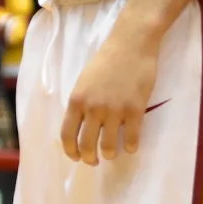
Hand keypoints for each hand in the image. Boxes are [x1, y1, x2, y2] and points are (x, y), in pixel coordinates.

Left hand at [60, 23, 159, 165]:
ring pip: (108, 147)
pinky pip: (131, 139)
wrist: (132, 43)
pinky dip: (130, 147)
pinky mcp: (135, 109)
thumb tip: (81, 125)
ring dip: (109, 154)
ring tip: (111, 153)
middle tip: (94, 160)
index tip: (75, 157)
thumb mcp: (84, 80)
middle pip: (86, 145)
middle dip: (89, 158)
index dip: (70, 151)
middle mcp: (93, 108)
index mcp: (77, 100)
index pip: (67, 135)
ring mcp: (115, 110)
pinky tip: (130, 146)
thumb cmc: (107, 59)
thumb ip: (81, 103)